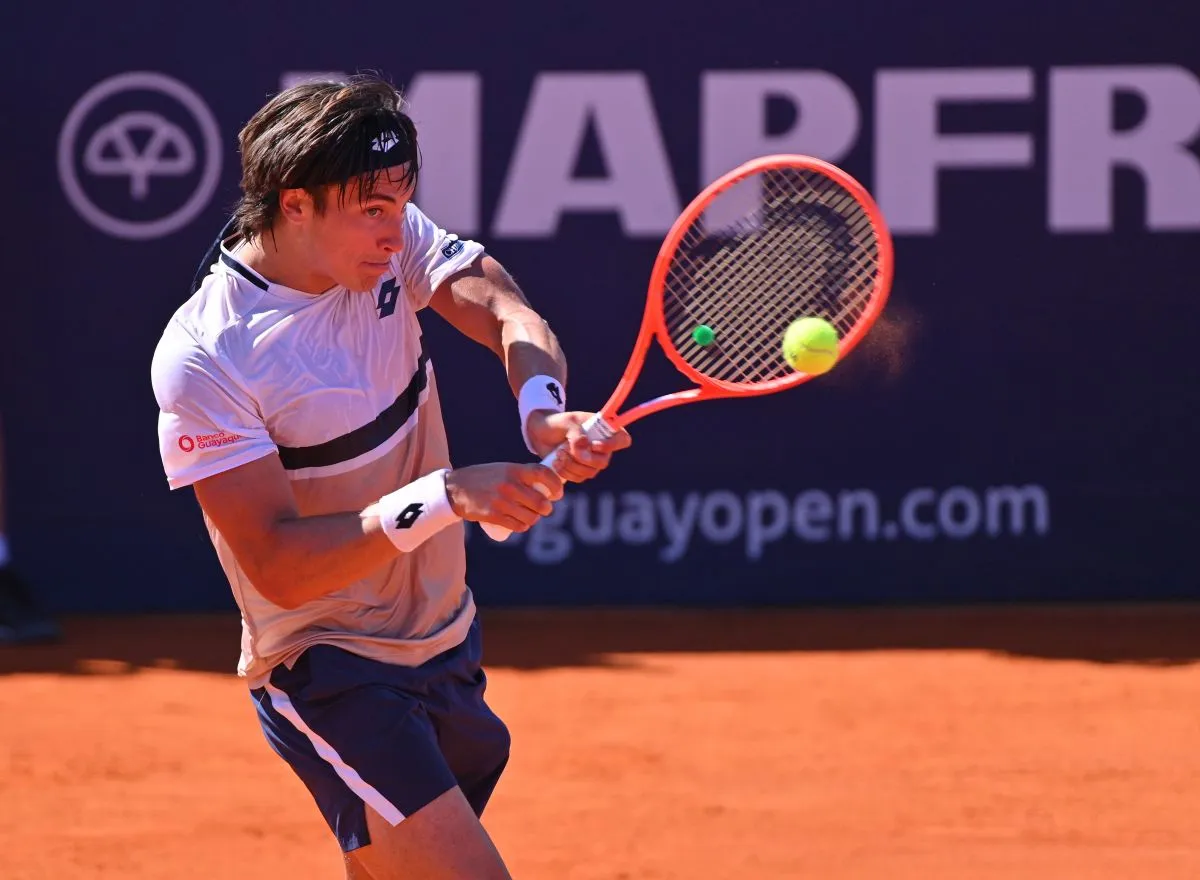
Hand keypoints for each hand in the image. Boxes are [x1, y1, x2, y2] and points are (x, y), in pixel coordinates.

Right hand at [445, 462, 563, 532]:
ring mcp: (502, 501)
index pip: (543, 475)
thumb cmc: (483, 477)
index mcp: (514, 470)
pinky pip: (518, 526)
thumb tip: (547, 486)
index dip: (556, 485)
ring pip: (531, 517)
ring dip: (534, 519)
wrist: (455, 488)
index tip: (557, 493)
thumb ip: (522, 475)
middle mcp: (510, 485)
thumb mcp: (503, 469)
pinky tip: (522, 523)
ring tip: (531, 516)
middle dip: (546, 508)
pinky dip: (523, 526)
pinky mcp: (494, 516)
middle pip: (541, 502)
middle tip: (544, 508)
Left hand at [525, 410, 632, 482]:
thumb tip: (582, 449)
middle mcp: (602, 447)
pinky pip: (578, 478)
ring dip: (571, 465)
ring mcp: (592, 461)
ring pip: (589, 472)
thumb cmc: (558, 423)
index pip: (623, 440)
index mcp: (605, 430)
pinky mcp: (580, 471)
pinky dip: (566, 472)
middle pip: (603, 462)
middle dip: (582, 459)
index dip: (612, 445)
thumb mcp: (567, 422)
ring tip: (558, 453)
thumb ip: (577, 434)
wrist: (541, 432)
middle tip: (565, 449)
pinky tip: (556, 461)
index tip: (593, 444)